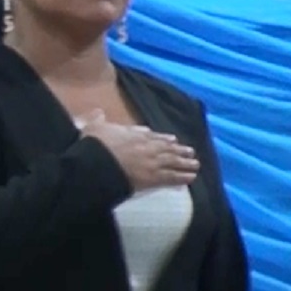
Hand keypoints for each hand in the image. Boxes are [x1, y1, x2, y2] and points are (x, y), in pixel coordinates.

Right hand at [79, 109, 198, 191]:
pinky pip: (172, 177)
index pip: (153, 136)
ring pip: (173, 162)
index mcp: (135, 136)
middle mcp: (147, 147)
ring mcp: (152, 162)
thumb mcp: (94, 128)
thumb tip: (98, 112)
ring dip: (185, 163)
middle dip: (180, 151)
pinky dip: (183, 177)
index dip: (163, 139)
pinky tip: (191, 178)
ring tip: (195, 164)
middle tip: (191, 152)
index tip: (172, 139)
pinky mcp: (153, 178)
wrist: (99, 164)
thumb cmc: (95, 146)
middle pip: (167, 149)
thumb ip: (97, 120)